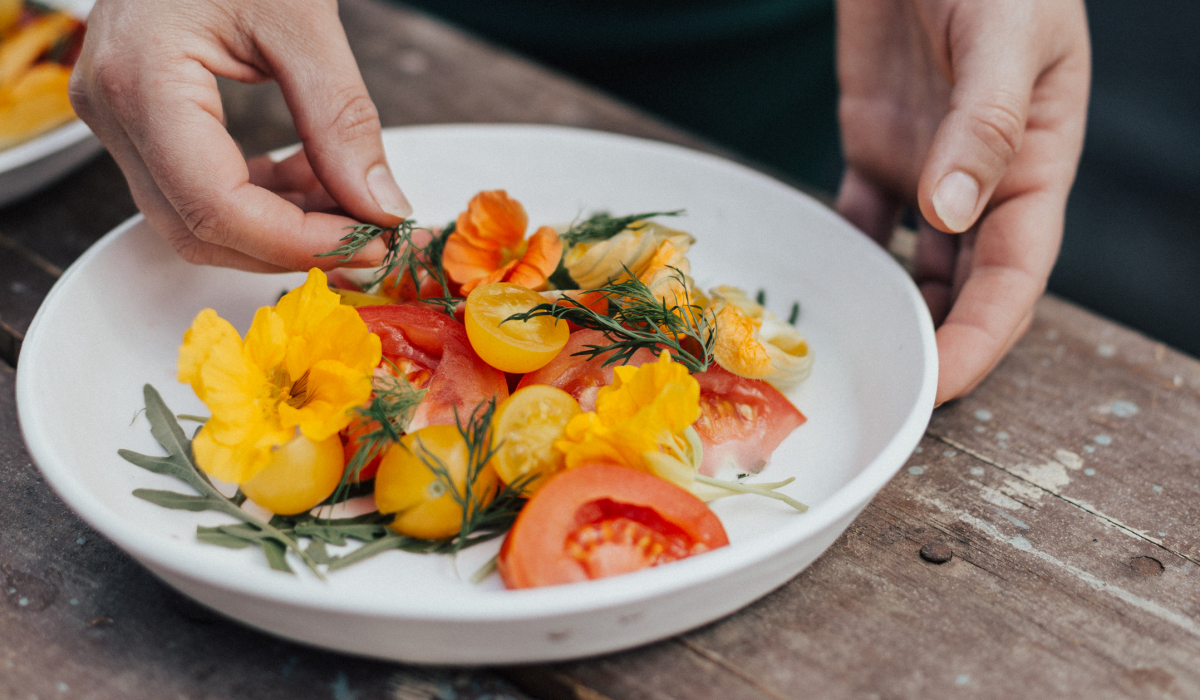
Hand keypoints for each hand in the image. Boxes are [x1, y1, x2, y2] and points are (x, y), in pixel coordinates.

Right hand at [69, 0, 410, 271]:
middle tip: (373, 238)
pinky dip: (264, 198)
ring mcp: (117, 117)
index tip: (371, 243)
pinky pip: (198, 189)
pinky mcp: (139, 119)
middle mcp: (112, 109)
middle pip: (199, 229)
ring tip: (352, 199)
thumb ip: (342, 119)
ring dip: (283, 227)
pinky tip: (316, 177)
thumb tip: (381, 208)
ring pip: (197, 220)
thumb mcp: (302, 19)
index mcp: (140, 79)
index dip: (298, 242)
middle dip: (294, 246)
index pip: (215, 207)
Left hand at [834, 0, 1089, 404]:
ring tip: (852, 353)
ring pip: (914, 261)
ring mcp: (928, 165)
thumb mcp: (1007, 37)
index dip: (982, 337)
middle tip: (889, 390)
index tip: (941, 385)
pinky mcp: (876, 144)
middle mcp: (983, 179)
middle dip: (937, 341)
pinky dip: (846, 251)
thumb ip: (984, 124)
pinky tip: (821, 285)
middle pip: (965, 283)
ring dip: (892, 307)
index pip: (1014, 273)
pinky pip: (861, 215)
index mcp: (1036, 163)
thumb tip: (950, 212)